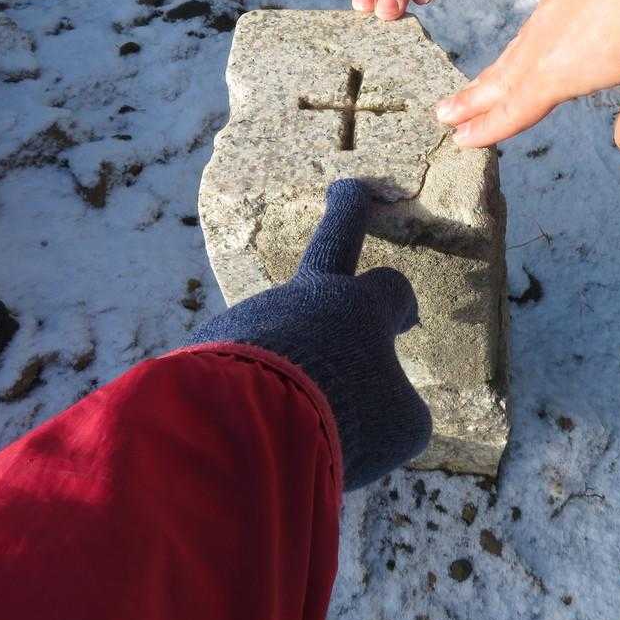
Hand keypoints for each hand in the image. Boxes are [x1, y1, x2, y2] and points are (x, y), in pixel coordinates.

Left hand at [191, 180, 430, 489]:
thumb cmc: (348, 418)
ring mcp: (257, 316)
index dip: (401, 302)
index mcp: (360, 307)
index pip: (391, 288)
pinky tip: (256, 430)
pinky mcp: (214, 346)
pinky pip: (244, 371)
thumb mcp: (400, 426)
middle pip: (334, 240)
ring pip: (281, 334)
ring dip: (289, 364)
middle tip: (349, 188)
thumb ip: (394, 407)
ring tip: (292, 420)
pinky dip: (254, 396)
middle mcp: (308, 299)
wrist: (254, 430)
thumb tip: (375, 409)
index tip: (405, 318)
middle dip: (348, 211)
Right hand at [436, 0, 619, 152]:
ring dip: (493, 73)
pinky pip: (535, 23)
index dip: (488, 128)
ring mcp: (552, 7)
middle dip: (472, 100)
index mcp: (559, 72)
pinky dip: (521, 44)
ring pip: (515, 49)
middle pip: (500, 79)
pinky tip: (529, 45)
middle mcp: (544, 41)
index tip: (461, 139)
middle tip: (443, 114)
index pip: (514, 109)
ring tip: (479, 87)